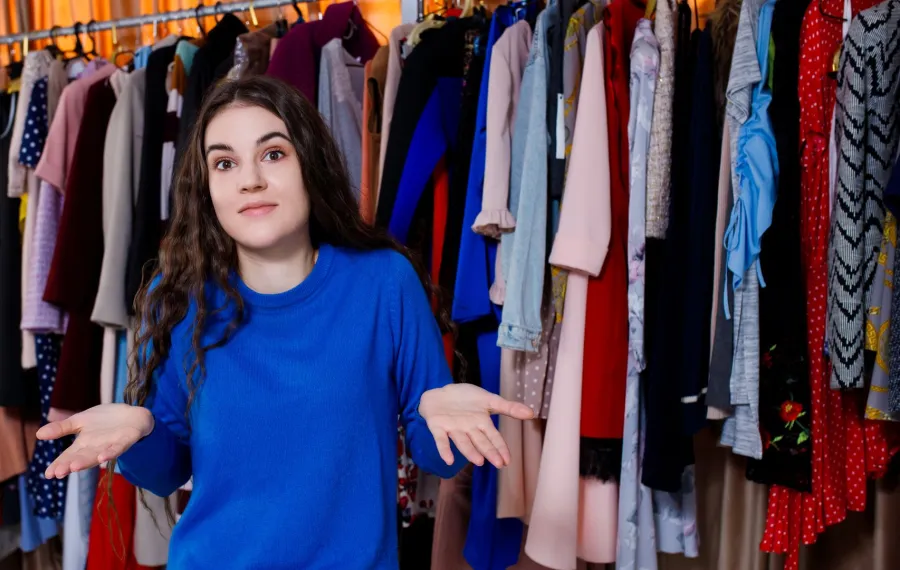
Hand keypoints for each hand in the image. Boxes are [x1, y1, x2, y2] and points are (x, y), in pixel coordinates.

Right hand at [36, 404, 154, 479]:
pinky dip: (110, 453)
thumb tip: (39, 434)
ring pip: (97, 456)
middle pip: (81, 459)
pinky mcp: (125, 441)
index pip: (68, 457)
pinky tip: (103, 457)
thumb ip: (62, 428)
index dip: (59, 465)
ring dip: (87, 462)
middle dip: (70, 465)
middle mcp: (96, 448)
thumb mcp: (80, 420)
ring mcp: (111, 445)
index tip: (48, 474)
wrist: (132, 414)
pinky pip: (118, 449)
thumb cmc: (105, 420)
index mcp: (83, 445)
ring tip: (75, 467)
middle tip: (59, 472)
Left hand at [419, 384, 534, 468]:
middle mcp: (468, 429)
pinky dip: (444, 449)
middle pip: (480, 442)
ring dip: (470, 452)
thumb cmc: (466, 399)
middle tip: (498, 464)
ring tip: (478, 461)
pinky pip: (441, 439)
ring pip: (463, 442)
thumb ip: (508, 407)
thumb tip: (531, 413)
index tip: (508, 460)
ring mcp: (453, 429)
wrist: (441, 392)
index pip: (494, 438)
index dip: (500, 448)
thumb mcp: (489, 399)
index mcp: (481, 423)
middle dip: (489, 452)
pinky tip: (448, 460)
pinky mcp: (437, 427)